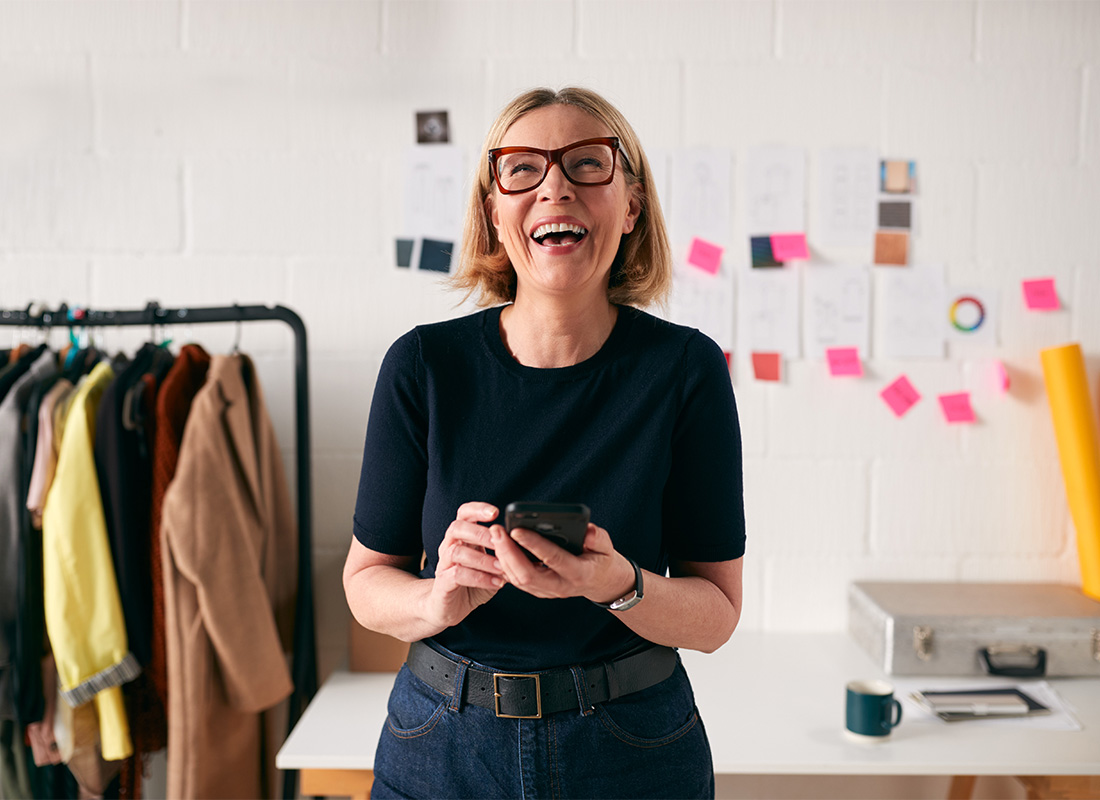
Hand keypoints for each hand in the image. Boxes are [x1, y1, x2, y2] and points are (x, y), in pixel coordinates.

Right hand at [423, 502, 506, 629]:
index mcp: (462, 537)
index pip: (464, 513)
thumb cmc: (472, 583)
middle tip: (500, 541)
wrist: (448, 608)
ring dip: (482, 559)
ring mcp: (443, 564)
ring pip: (457, 551)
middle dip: (480, 532)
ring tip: (502, 567)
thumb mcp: (491, 564)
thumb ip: (503, 553)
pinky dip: (479, 578)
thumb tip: (527, 544)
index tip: (496, 512)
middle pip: (457, 527)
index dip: (477, 509)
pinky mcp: (442, 583)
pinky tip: (496, 583)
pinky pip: (457, 574)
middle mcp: (449, 546)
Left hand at [492, 522, 635, 603]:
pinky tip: (497, 547)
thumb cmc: (601, 559)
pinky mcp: (537, 590)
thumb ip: (598, 538)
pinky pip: (516, 580)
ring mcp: (547, 591)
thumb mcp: (607, 547)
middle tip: (496, 530)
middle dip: (508, 552)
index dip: (534, 545)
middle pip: (527, 574)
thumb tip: (587, 531)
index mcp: (578, 573)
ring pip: (518, 579)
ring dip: (503, 558)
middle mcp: (560, 586)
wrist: (599, 582)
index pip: (553, 559)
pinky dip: (504, 564)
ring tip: (495, 534)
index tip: (517, 529)